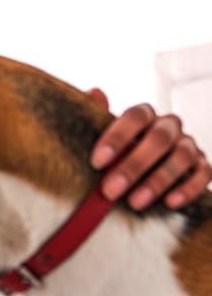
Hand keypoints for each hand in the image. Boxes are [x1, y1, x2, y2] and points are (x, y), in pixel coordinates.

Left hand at [87, 89, 210, 209]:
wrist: (143, 168)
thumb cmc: (119, 150)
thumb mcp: (103, 135)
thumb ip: (98, 115)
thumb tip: (95, 92)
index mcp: (145, 115)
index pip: (135, 117)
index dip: (117, 138)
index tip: (97, 162)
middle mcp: (169, 126)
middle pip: (158, 139)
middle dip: (133, 166)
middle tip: (110, 190)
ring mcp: (188, 145)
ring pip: (181, 157)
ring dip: (158, 181)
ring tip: (135, 202)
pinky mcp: (202, 165)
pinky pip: (203, 174)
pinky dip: (188, 188)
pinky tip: (170, 203)